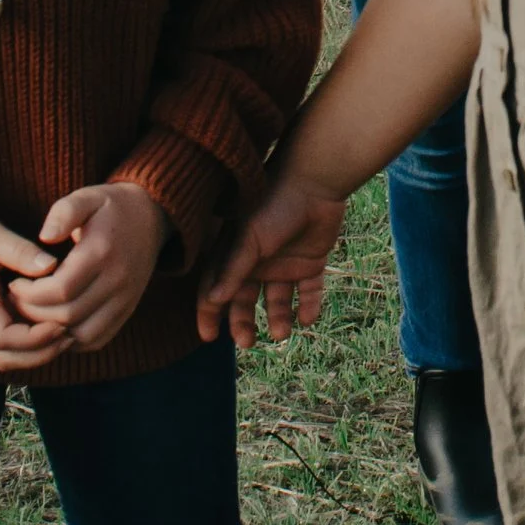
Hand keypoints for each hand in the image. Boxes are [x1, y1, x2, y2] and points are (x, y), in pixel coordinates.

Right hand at [0, 201, 70, 373]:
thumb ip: (18, 250)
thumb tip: (51, 265)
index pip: (1, 338)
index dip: (34, 338)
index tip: (61, 323)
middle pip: (4, 358)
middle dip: (40, 353)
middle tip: (70, 333)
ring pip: (6, 358)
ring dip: (37, 354)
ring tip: (67, 334)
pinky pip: (8, 348)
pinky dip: (31, 347)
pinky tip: (55, 329)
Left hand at [3, 183, 172, 359]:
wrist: (151, 218)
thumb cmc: (110, 207)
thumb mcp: (87, 196)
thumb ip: (64, 212)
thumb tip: (45, 237)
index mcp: (103, 252)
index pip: (60, 290)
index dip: (30, 293)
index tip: (14, 283)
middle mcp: (118, 281)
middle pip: (68, 315)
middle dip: (34, 313)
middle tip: (16, 300)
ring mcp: (126, 300)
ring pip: (81, 334)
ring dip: (52, 331)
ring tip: (33, 312)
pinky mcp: (127, 311)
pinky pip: (96, 339)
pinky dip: (71, 339)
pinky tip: (55, 321)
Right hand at [197, 167, 350, 355]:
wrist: (315, 181)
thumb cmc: (274, 204)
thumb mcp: (249, 238)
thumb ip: (232, 269)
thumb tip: (212, 301)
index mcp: (236, 254)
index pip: (217, 289)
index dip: (209, 312)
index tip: (208, 337)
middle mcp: (258, 263)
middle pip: (245, 302)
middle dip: (243, 323)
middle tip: (247, 342)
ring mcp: (285, 264)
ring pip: (278, 302)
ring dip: (278, 319)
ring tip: (282, 333)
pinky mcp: (312, 263)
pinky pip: (309, 293)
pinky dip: (309, 307)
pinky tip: (307, 319)